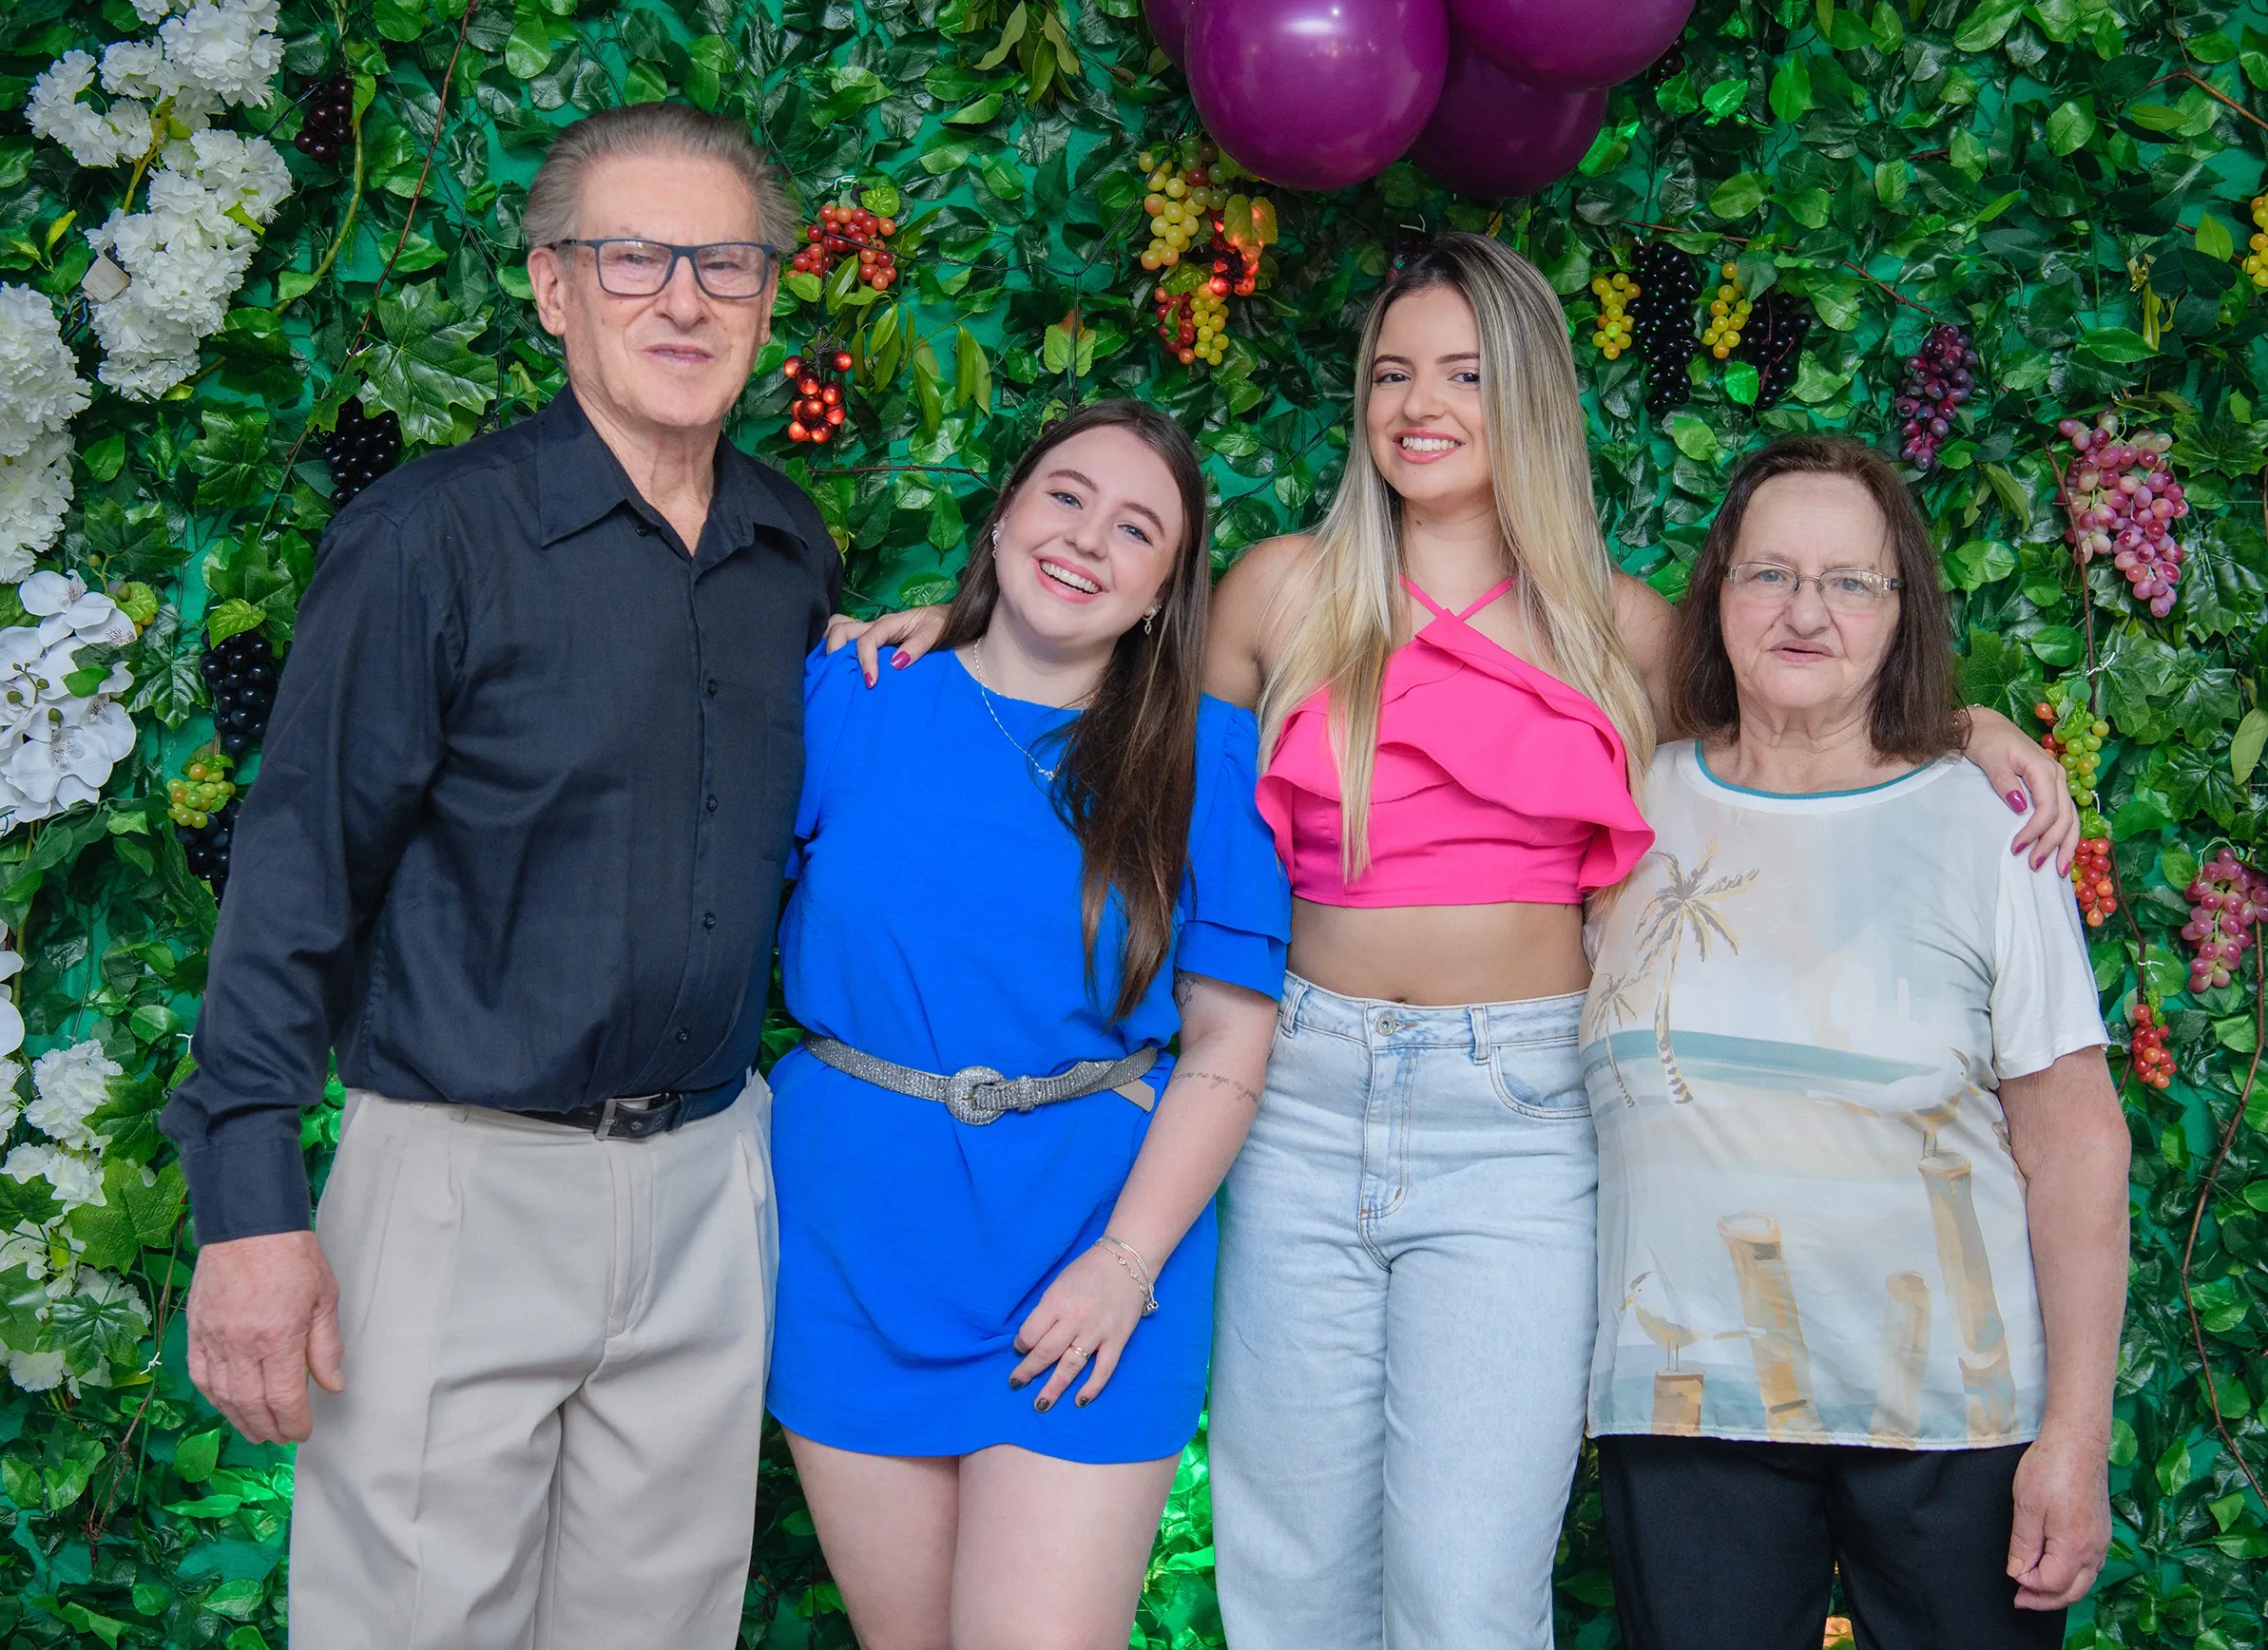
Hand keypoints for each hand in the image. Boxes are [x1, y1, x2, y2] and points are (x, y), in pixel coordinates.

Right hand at [185, 1230, 343, 1444]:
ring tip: (255, 1431)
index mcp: (278, 1337)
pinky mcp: (195, 1330)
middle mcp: (241, 1344)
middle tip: (280, 1439)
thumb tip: (332, 1386)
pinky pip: (199, 1375)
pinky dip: (213, 1396)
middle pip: (250, 1404)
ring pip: (221, 1395)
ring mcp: (213, 1338)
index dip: (293, 1422)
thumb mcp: (325, 1298)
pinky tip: (226, 1405)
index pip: (284, 1398)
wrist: (248, 1224)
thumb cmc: (293, 1256)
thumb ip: (326, 1347)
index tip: (302, 1433)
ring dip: (239, 1419)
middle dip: (267, 1428)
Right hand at [822, 604, 949, 686]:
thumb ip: (917, 647)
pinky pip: (846, 638)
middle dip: (835, 651)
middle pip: (841, 629)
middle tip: (840, 676)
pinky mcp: (869, 637)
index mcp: (889, 624)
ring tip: (833, 670)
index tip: (871, 683)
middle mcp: (874, 625)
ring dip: (831, 646)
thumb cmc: (940, 625)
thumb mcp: (934, 634)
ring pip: (838, 629)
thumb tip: (895, 664)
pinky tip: (838, 666)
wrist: (944, 618)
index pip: (868, 640)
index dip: (865, 661)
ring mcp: (869, 630)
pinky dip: (836, 648)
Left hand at [1008, 1244, 1148, 1411]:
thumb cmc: (1088, 1270)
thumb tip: (1034, 1337)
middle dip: (1028, 1371)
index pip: (1030, 1333)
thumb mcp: (1059, 1283)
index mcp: (1057, 1302)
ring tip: (1040, 1405)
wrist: (1127, 1261)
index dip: (1021, 1345)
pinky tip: (1079, 1401)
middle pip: (1046, 1353)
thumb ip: (1047, 1310)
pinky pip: (1103, 1369)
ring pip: (1071, 1366)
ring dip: (1054, 1388)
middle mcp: (1075, 1320)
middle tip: (1015, 1383)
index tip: (1020, 1350)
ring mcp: (1097, 1332)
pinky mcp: (1117, 1340)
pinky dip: (1092, 1388)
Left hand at [1964, 704, 2078, 873]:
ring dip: (2065, 844)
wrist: (1987, 726)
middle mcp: (2057, 776)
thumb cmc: (1986, 740)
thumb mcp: (1990, 758)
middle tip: (2034, 865)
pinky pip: (2064, 813)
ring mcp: (2057, 781)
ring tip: (2058, 870)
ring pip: (2071, 818)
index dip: (2035, 831)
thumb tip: (2019, 806)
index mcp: (2043, 769)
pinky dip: (2065, 834)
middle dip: (2052, 844)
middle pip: (2064, 817)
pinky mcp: (2052, 787)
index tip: (2017, 848)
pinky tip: (2060, 851)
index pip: (2048, 808)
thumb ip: (2004, 781)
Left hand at [2007, 1427, 2111, 1609]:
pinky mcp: (2102, 1530)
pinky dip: (2074, 1576)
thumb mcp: (2026, 1508)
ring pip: (2085, 1581)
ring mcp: (2102, 1541)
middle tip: (2020, 1599)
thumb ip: (2023, 1545)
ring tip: (2035, 1587)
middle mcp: (2094, 1550)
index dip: (2029, 1585)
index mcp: (2074, 1548)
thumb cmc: (2049, 1469)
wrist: (2078, 1441)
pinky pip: (2091, 1566)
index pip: (2052, 1584)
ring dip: (2061, 1589)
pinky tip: (2058, 1568)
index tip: (2012, 1576)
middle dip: (2046, 1599)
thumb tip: (2019, 1573)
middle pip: (2073, 1591)